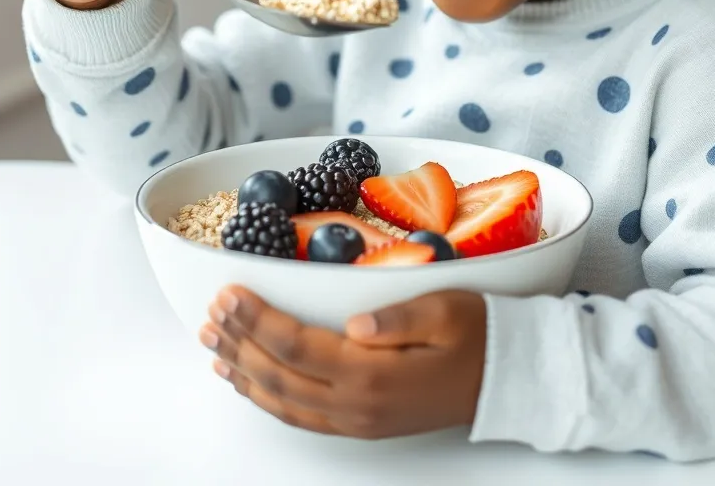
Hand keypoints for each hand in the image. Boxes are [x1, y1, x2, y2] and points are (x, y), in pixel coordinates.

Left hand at [199, 287, 486, 437]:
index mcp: (373, 373)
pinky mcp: (361, 424)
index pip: (297, 344)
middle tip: (211, 313)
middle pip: (279, 374)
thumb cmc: (476, 335)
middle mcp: (357, 405)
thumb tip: (354, 322)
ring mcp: (357, 420)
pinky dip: (267, 398)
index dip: (258, 318)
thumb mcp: (445, 311)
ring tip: (214, 344)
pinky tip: (250, 381)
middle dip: (240, 341)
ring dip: (244, 371)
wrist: (504, 379)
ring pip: (283, 401)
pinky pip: (301, 416)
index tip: (230, 291)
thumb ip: (397, 318)